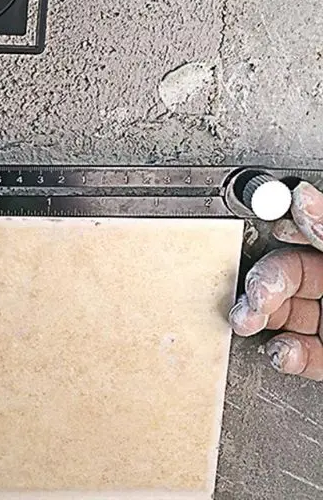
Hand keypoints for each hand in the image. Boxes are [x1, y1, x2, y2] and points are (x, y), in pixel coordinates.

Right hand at [230, 180, 322, 378]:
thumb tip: (299, 196)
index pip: (300, 233)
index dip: (278, 233)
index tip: (262, 237)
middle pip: (283, 274)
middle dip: (258, 286)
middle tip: (249, 298)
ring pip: (283, 314)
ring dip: (261, 320)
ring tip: (250, 323)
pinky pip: (302, 354)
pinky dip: (286, 355)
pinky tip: (281, 351)